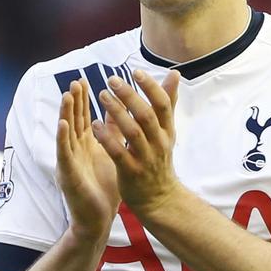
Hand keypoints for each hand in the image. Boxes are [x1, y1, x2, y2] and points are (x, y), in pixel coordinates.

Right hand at [56, 79, 120, 245]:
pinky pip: (64, 153)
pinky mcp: (67, 175)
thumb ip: (112, 134)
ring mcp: (69, 162)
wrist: (98, 219)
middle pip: (73, 121)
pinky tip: (63, 125)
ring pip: (66, 133)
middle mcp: (75, 151)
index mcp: (86, 146)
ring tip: (67, 95)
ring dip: (66, 113)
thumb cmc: (104, 189)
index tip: (84, 80)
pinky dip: (62, 138)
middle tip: (76, 81)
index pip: (83, 118)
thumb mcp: (111, 155)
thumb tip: (118, 112)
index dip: (83, 100)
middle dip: (74, 101)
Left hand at [93, 70, 181, 219]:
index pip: (163, 105)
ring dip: (116, 113)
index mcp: (167, 131)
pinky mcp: (131, 172)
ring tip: (102, 96)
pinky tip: (95, 125)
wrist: (159, 198)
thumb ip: (168, 102)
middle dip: (130, 96)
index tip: (135, 72)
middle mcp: (159, 143)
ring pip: (132, 132)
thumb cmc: (159, 158)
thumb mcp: (167, 131)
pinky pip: (118, 153)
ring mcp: (145, 159)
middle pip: (146, 116)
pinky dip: (106, 138)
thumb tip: (174, 73)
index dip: (151, 88)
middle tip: (112, 80)